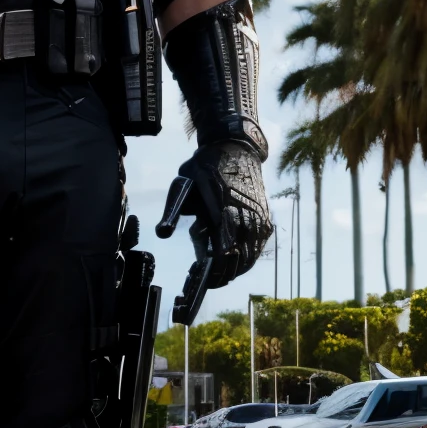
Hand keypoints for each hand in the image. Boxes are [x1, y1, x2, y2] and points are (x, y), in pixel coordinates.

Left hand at [156, 141, 271, 287]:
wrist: (237, 146)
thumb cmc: (207, 165)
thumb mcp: (184, 182)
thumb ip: (174, 208)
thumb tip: (162, 233)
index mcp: (225, 208)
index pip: (224, 251)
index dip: (215, 271)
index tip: (203, 281)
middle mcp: (247, 216)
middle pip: (240, 259)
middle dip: (224, 274)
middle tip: (207, 281)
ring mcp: (259, 217)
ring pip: (251, 255)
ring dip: (236, 268)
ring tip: (219, 273)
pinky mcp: (264, 217)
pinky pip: (258, 245)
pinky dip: (247, 257)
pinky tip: (235, 259)